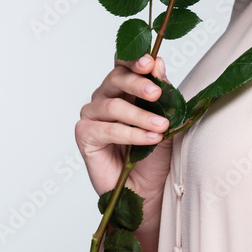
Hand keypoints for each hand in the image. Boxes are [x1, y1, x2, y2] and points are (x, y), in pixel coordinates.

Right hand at [75, 53, 172, 251]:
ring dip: (140, 115)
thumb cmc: (155, 155)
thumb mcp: (166, 118)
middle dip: (138, 83)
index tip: (150, 62)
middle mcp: (105, 98)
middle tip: (157, 92)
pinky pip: (108, 129)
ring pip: (113, 105)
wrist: (148, 191)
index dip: (134, 60)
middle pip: (115, 79)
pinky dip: (131, 133)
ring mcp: (92, 116)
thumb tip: (158, 61)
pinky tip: (150, 138)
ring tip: (162, 125)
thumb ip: (162, 91)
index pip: (123, 65)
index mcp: (124, 89)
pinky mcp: (85, 136)